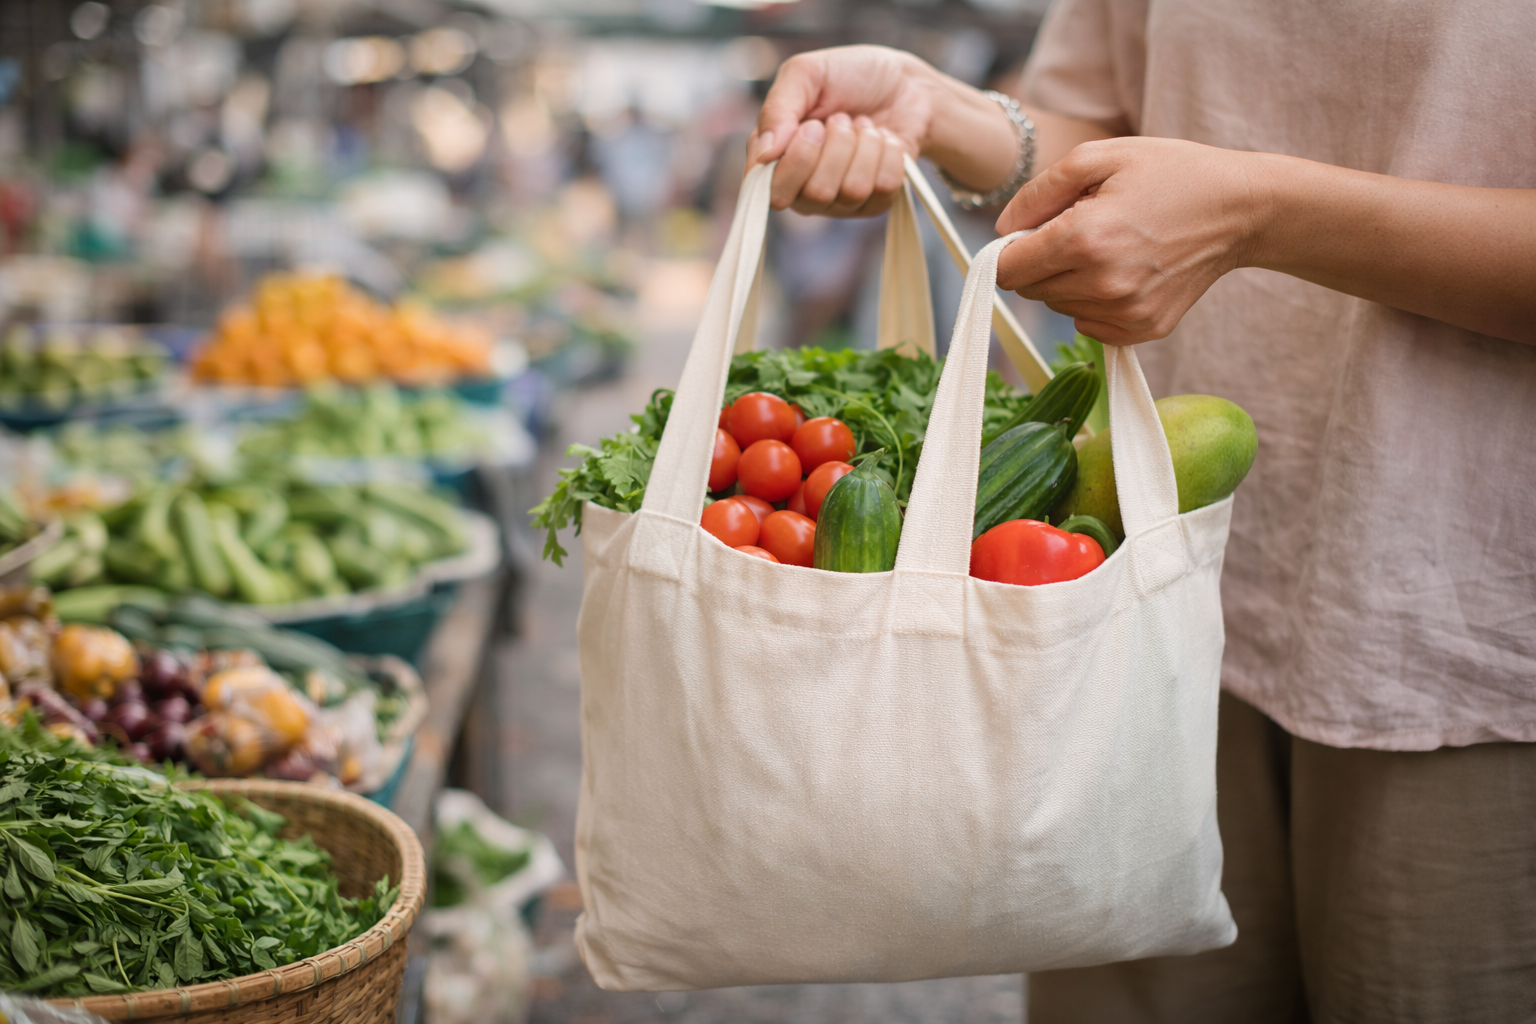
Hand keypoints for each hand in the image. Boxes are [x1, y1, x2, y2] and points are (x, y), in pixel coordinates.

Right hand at [749, 45, 1018, 216]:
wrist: (903, 83)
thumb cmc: (849, 75)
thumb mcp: (805, 74)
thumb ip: (777, 108)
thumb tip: (765, 153)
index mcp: (775, 160)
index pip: (770, 190)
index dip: (796, 159)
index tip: (813, 125)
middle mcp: (801, 188)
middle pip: (815, 193)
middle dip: (838, 145)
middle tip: (842, 119)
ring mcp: (838, 201)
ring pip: (852, 190)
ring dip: (865, 145)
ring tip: (864, 125)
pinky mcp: (874, 203)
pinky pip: (884, 188)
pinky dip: (889, 153)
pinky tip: (883, 141)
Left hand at [995, 138, 1267, 344]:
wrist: (1239, 209)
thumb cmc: (1170, 174)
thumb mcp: (1100, 156)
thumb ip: (1039, 192)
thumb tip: (1002, 230)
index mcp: (1084, 238)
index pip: (1008, 270)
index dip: (1008, 251)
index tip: (1027, 235)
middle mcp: (1102, 283)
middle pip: (1030, 291)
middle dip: (1040, 263)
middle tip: (1077, 232)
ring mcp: (1125, 311)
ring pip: (1059, 307)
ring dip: (1068, 281)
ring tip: (1108, 246)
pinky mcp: (1144, 328)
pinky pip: (1090, 324)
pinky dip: (1095, 302)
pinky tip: (1124, 272)